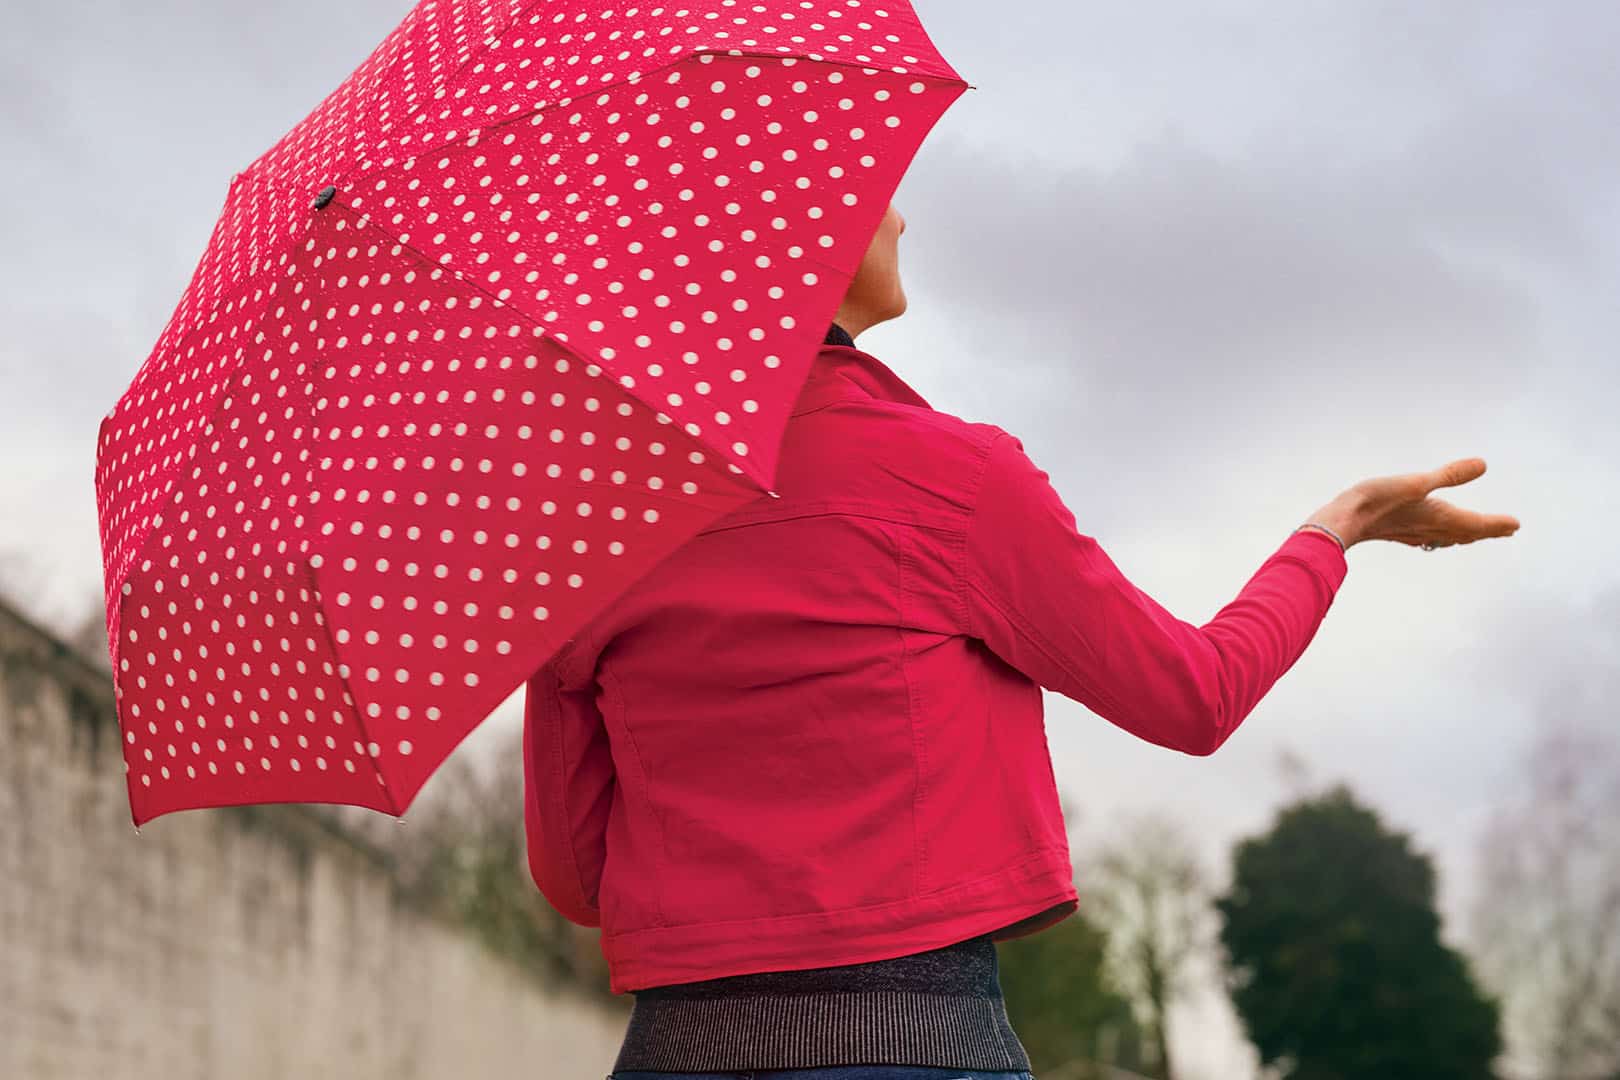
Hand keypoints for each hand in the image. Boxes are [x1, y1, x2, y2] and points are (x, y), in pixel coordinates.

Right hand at [1312, 458, 1520, 549]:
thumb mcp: (1415, 482)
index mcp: (1439, 517)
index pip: (1476, 524)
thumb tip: (1483, 464)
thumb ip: (1449, 475)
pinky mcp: (1398, 531)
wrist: (1341, 521)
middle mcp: (1429, 529)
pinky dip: (1442, 535)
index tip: (1515, 525)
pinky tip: (1432, 535)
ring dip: (1465, 534)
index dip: (1497, 524)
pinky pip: (1429, 537)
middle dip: (1486, 531)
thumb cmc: (1376, 501)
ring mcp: (1413, 533)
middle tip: (1506, 531)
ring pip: (1447, 537)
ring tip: (1474, 533)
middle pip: (1465, 533)